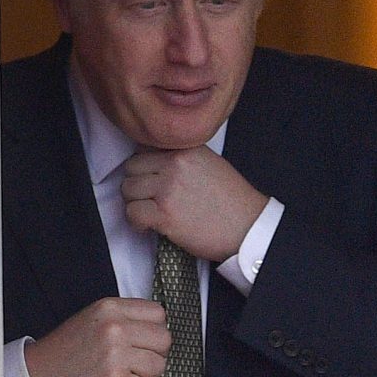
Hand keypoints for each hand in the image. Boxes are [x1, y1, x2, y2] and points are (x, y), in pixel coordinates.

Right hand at [23, 298, 170, 376]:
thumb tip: (156, 328)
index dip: (153, 332)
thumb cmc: (63, 353)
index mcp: (110, 309)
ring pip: (158, 366)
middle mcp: (115, 328)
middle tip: (134, 365)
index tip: (141, 344)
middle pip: (164, 340)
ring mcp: (114, 355)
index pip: (158, 314)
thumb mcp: (92, 320)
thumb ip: (123, 318)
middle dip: (154, 355)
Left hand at [121, 144, 266, 261]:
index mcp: (188, 150)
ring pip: (128, 190)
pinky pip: (132, 212)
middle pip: (132, 167)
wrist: (248, 228)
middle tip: (148, 198)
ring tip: (149, 212)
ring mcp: (169, 189)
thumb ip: (184, 159)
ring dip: (135, 203)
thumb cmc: (234, 202)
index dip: (145, 166)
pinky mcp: (164, 215)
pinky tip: (148, 226)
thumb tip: (156, 163)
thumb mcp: (212, 165)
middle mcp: (176, 165)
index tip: (149, 178)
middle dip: (137, 184)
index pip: (146, 148)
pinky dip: (136, 222)